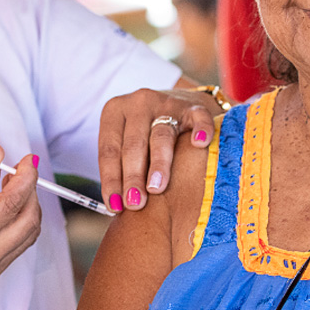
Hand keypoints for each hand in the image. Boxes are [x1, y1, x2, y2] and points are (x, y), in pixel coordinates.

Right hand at [0, 145, 41, 296]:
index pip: (11, 203)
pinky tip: (7, 203)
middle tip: (20, 169)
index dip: (25, 177)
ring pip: (30, 233)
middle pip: (29, 219)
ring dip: (28, 204)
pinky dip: (22, 220)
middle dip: (31, 190)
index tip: (27, 159)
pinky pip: (21, 243)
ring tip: (11, 184)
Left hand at [98, 87, 217, 211]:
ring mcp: (167, 103)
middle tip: (135, 203)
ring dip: (158, 163)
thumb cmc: (145, 132)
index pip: (109, 149)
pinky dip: (200, 129)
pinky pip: (198, 118)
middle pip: (133, 144)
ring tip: (156, 188)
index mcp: (114, 111)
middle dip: (133, 176)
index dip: (111, 179)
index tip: (115, 205)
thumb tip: (118, 207)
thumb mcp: (125, 142)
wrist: (178, 103)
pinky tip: (199, 143)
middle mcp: (138, 103)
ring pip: (161, 136)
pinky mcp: (193, 107)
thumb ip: (120, 167)